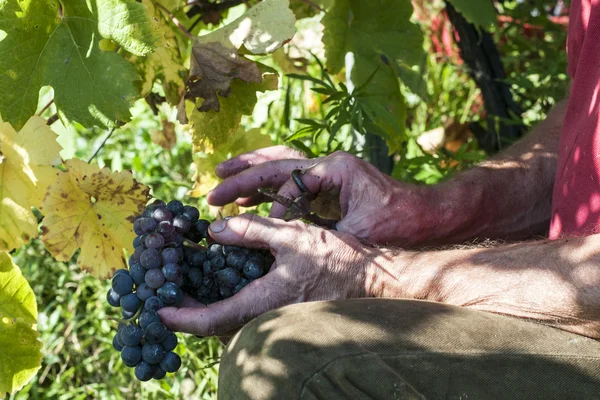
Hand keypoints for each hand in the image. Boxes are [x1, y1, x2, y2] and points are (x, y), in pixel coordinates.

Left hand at [158, 213, 381, 335]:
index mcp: (263, 302)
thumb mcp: (292, 236)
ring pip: (229, 321)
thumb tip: (213, 230)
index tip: (158, 310)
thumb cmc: (337, 259)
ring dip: (204, 307)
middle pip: (214, 325)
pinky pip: (244, 313)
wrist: (372, 278)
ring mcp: (274, 316)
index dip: (181, 317)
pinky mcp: (281, 310)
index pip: (211, 320)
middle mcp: (265, 316)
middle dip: (187, 312)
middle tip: (165, 292)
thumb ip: (250, 231)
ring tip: (185, 285)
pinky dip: (225, 301)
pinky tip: (220, 280)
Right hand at [208, 146, 440, 246]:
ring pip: (281, 164)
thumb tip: (287, 245)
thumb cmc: (401, 222)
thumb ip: (323, 236)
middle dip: (244, 174)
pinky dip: (269, 185)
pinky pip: (291, 179)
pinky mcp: (329, 186)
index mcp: (335, 168)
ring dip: (252, 170)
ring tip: (221, 175)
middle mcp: (329, 164)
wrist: (429, 216)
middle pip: (276, 162)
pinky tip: (252, 195)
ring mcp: (328, 173)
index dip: (275, 206)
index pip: (290, 181)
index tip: (265, 228)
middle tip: (214, 186)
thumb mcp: (360, 232)